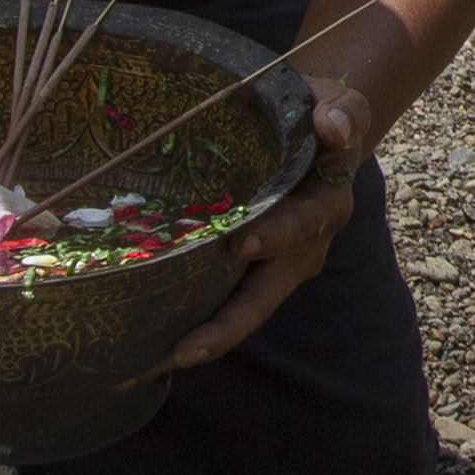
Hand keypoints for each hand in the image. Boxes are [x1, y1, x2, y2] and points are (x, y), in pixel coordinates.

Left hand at [149, 74, 379, 376]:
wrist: (315, 135)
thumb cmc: (319, 117)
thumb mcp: (339, 106)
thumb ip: (341, 113)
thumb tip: (334, 125)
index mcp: (323, 210)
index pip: (299, 226)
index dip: (274, 235)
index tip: (242, 243)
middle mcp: (297, 251)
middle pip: (260, 299)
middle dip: (222, 328)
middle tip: (183, 352)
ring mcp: (267, 269)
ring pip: (233, 314)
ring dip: (191, 343)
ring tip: (140, 368)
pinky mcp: (239, 273)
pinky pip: (213, 306)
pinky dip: (178, 331)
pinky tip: (134, 357)